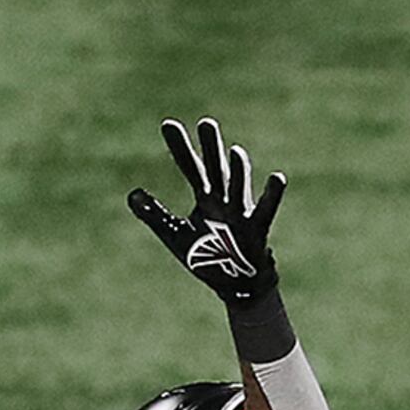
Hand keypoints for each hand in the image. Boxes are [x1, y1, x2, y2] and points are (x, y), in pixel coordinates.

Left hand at [128, 116, 286, 308]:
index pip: (190, 167)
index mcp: (206, 198)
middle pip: (216, 169)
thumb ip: (154, 214)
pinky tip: (277, 178)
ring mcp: (241, 212)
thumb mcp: (175, 235)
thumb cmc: (208, 257)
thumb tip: (132, 194)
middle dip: (211, 148)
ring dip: (239, 170)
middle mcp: (224, 199)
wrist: (237, 285)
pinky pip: (266, 210)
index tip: (168, 124)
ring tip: (235, 151)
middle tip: (206, 124)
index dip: (179, 148)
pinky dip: (272, 195)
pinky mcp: (256, 229)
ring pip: (239, 186)